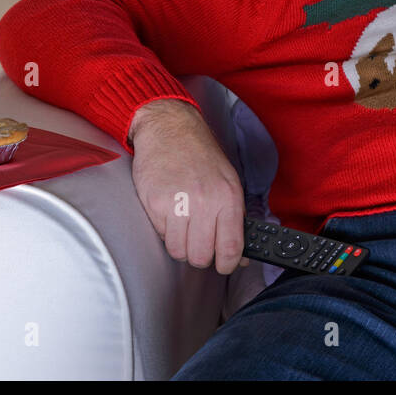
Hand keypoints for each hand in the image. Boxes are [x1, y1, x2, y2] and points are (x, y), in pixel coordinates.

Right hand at [128, 100, 250, 274]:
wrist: (170, 129)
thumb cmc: (201, 156)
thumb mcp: (229, 182)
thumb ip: (236, 219)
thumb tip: (241, 257)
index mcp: (228, 197)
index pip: (231, 248)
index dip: (228, 264)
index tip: (224, 265)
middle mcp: (205, 202)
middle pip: (201, 256)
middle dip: (200, 255)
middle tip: (199, 242)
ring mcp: (178, 204)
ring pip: (179, 251)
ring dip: (181, 245)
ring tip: (183, 227)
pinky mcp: (154, 204)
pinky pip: (161, 236)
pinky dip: (165, 231)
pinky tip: (170, 213)